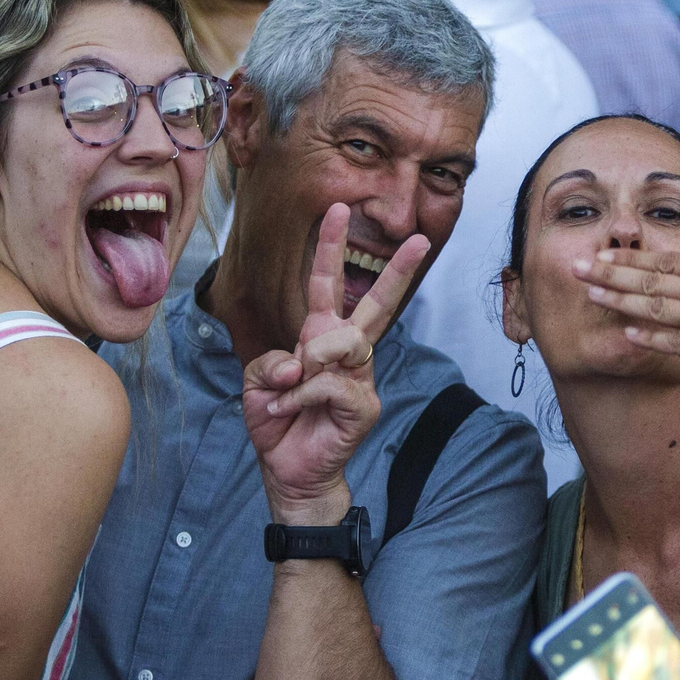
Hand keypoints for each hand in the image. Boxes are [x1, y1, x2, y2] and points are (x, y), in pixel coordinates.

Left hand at [242, 203, 429, 517]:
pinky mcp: (364, 406)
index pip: (330, 285)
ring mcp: (361, 378)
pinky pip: (331, 384)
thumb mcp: (258, 382)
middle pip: (378, 305)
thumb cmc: (278, 422)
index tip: (338, 209)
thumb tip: (303, 362)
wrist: (288, 471)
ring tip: (287, 384)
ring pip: (348, 343)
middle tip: (421, 239)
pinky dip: (300, 395)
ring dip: (311, 359)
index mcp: (322, 337)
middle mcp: (348, 353)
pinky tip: (287, 409)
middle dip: (398, 270)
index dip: (331, 247)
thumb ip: (274, 361)